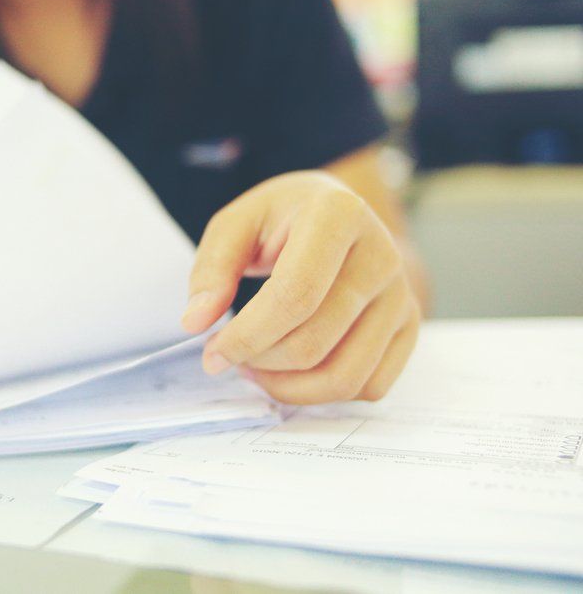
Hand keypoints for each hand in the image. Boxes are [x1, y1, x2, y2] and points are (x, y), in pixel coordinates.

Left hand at [181, 171, 420, 403]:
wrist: (337, 212)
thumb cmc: (282, 219)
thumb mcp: (236, 225)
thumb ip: (212, 270)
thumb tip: (196, 322)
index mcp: (339, 215)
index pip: (295, 295)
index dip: (249, 335)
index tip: (212, 353)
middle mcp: (382, 254)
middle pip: (315, 340)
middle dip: (259, 361)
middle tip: (226, 354)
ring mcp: (401, 293)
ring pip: (345, 375)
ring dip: (288, 387)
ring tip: (254, 368)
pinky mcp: (409, 325)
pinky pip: (369, 386)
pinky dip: (322, 393)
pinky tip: (291, 371)